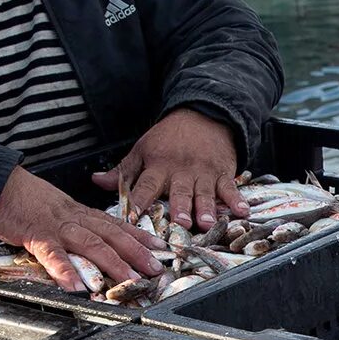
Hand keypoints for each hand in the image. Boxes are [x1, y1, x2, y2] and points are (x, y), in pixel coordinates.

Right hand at [0, 168, 165, 291]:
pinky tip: (76, 286)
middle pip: (111, 234)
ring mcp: (56, 225)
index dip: (139, 235)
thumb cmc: (21, 196)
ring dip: (112, 262)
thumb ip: (71, 222)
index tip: (159, 246)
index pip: (115, 223)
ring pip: (90, 243)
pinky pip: (52, 254)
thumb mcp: (53, 207)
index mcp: (78, 212)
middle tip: (156, 268)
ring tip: (129, 278)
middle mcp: (73, 217)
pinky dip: (65, 270)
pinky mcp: (34, 234)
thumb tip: (86, 241)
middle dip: (136, 252)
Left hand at [92, 108, 246, 231]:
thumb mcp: (142, 150)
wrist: (203, 115)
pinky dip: (236, 200)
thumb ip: (122, 171)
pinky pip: (230, 187)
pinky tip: (242, 212)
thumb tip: (96, 182)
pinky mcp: (222, 172)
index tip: (132, 218)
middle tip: (180, 224)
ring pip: (204, 193)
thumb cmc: (169, 138)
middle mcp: (181, 171)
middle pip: (179, 192)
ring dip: (206, 208)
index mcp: (158, 166)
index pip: (146, 186)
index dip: (139, 201)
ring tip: (207, 224)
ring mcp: (203, 173)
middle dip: (179, 208)